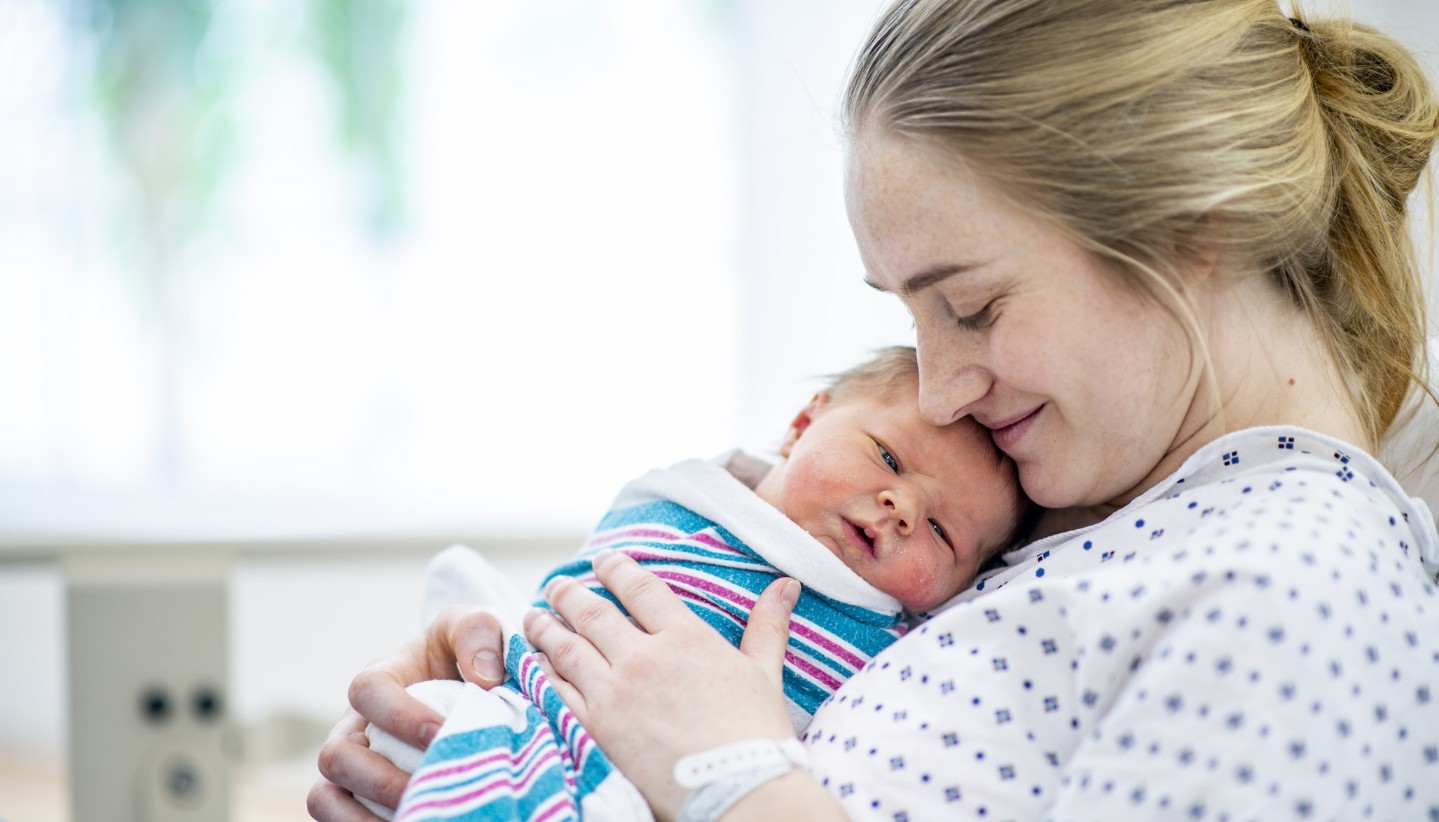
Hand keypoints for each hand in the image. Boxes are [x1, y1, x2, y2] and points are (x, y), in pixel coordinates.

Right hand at [307, 606, 507, 819]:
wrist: (468, 687)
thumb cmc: (467, 655)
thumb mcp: (477, 628)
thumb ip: (479, 633)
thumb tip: (483, 678)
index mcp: (380, 677)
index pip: (367, 691)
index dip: (398, 715)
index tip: (441, 733)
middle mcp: (354, 723)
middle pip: (336, 754)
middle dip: (379, 779)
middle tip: (428, 789)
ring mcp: (350, 764)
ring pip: (325, 796)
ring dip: (362, 818)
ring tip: (416, 820)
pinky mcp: (356, 796)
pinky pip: (337, 821)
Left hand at [524, 549, 801, 819]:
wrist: (736, 789)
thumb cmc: (756, 735)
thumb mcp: (764, 672)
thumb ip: (768, 625)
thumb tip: (786, 584)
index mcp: (686, 637)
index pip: (640, 589)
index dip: (617, 569)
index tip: (602, 560)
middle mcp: (645, 657)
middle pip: (594, 613)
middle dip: (569, 594)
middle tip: (556, 585)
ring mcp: (615, 691)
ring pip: (567, 647)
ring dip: (546, 628)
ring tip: (533, 616)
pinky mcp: (596, 726)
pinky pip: (558, 690)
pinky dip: (541, 672)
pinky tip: (533, 663)